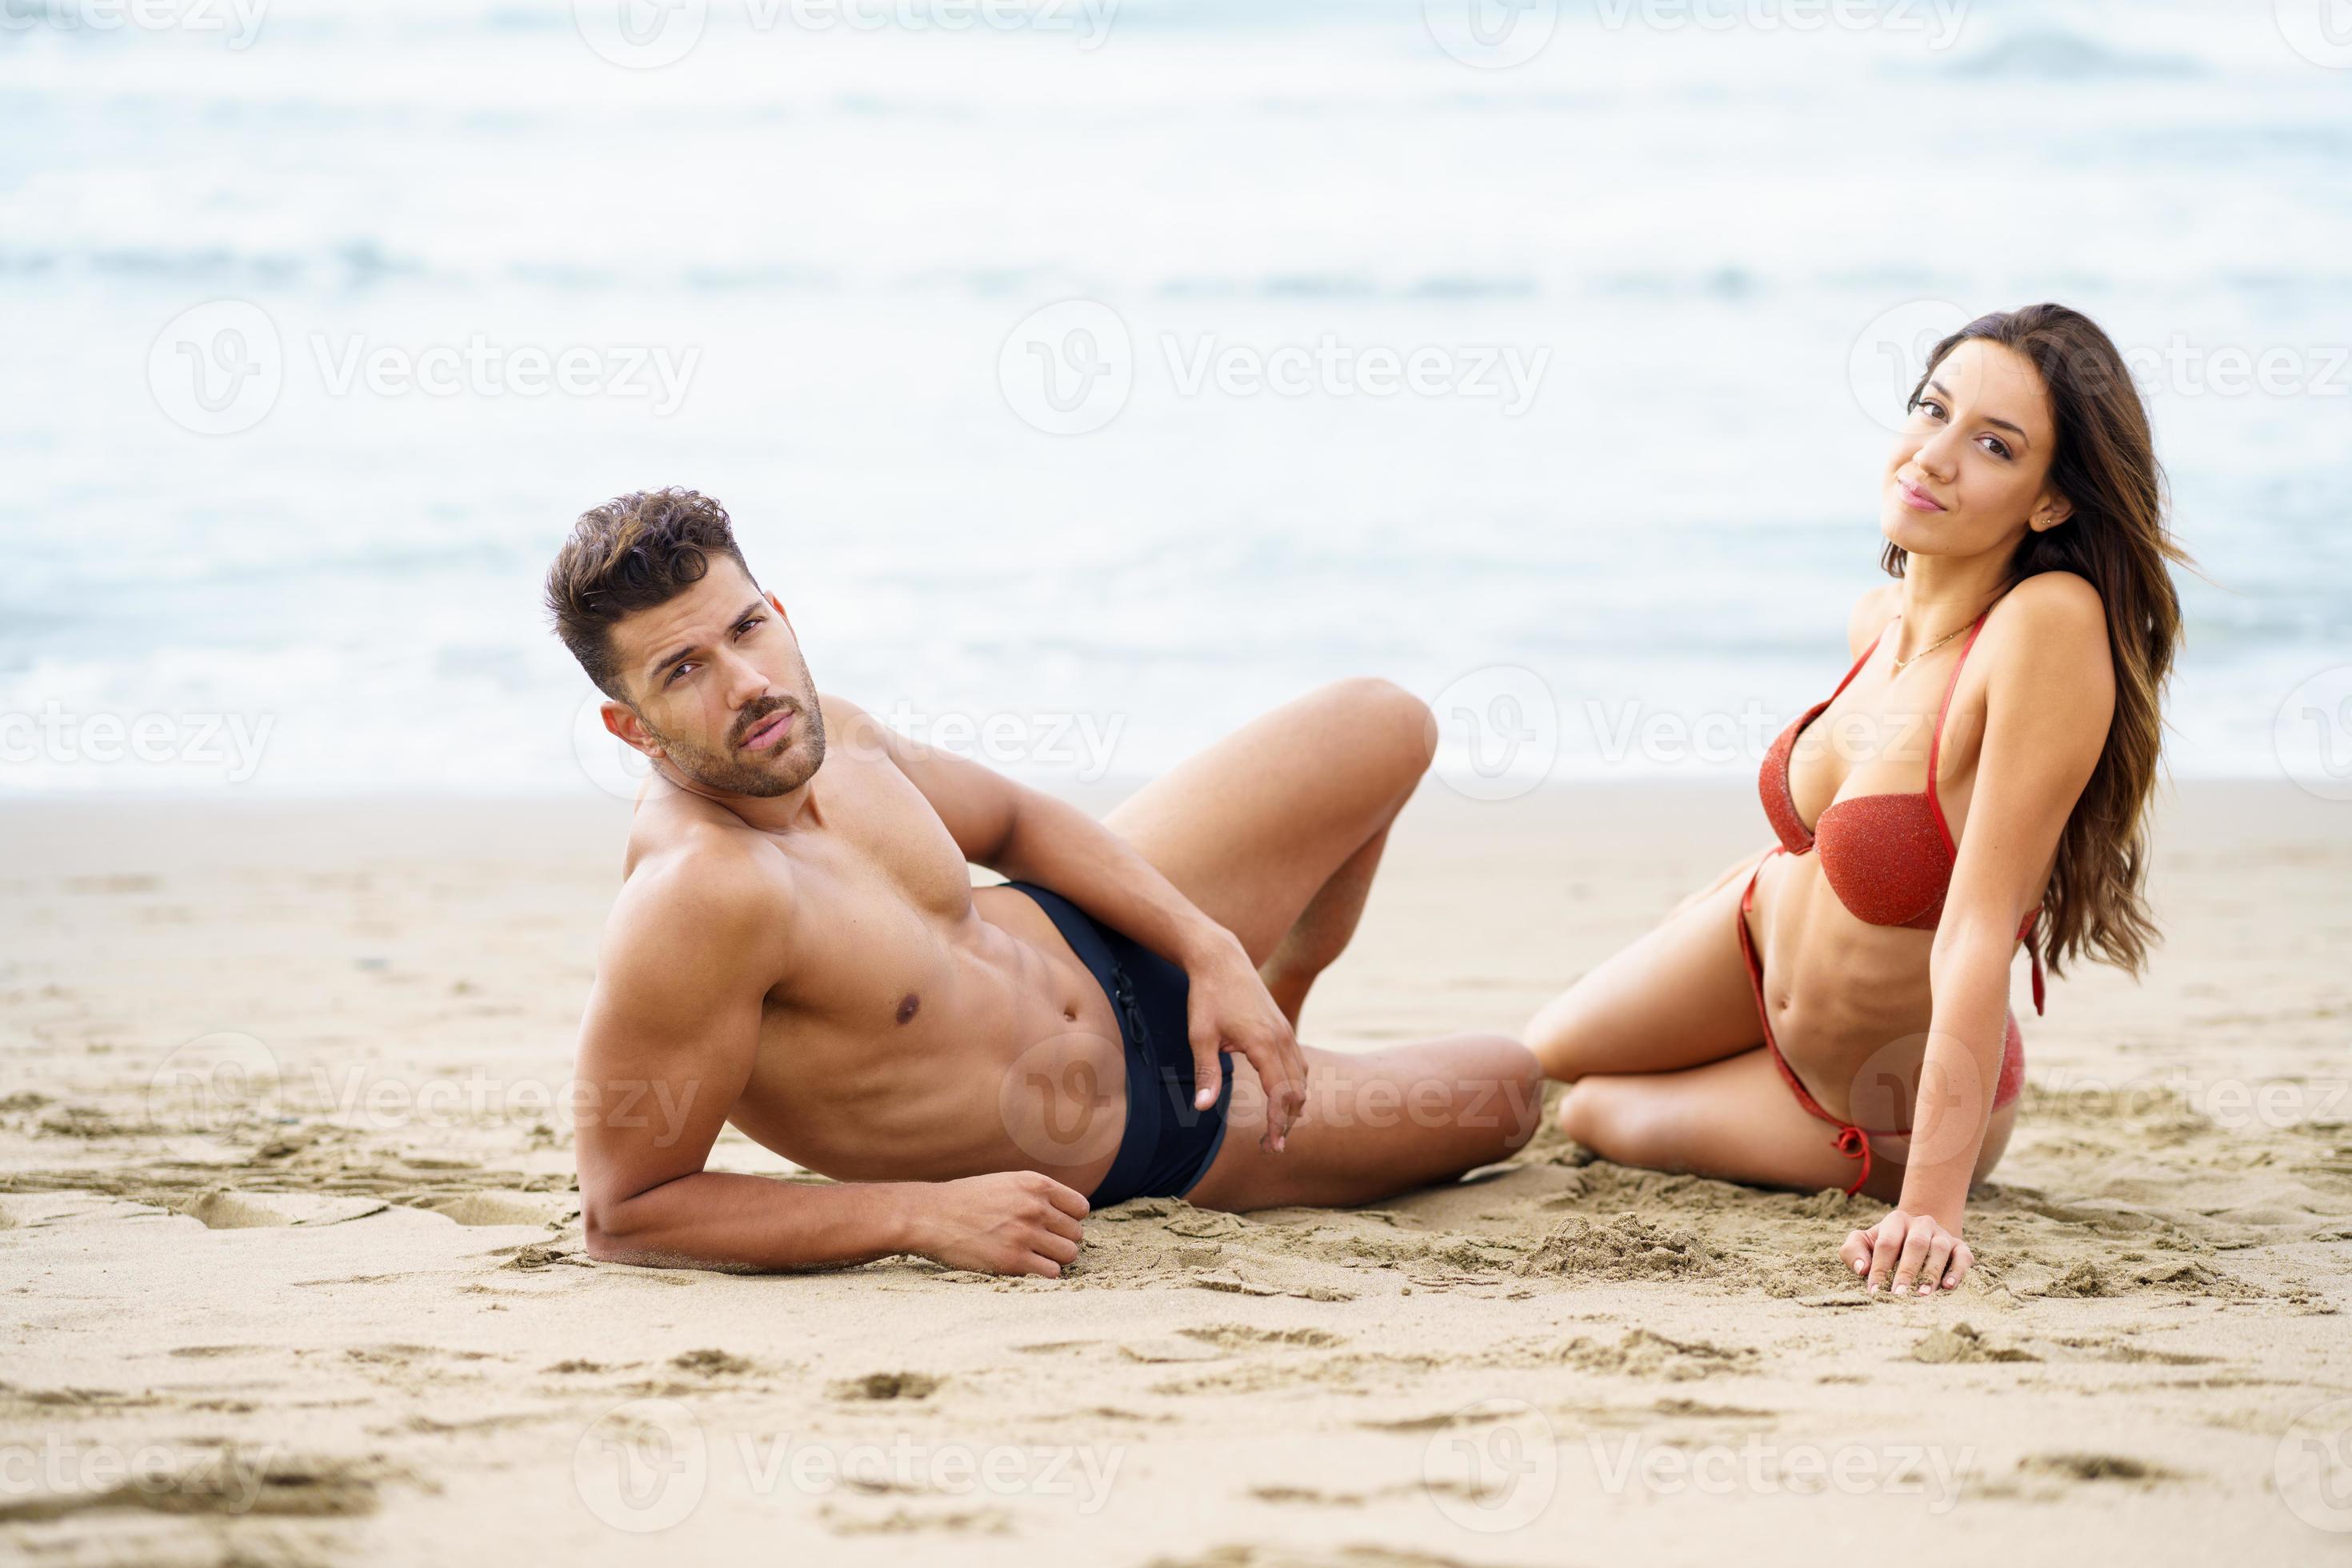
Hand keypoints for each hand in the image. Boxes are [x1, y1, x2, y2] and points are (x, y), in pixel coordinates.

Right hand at [913, 1172, 1088, 1277]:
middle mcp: (1034, 1207)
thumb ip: (1037, 1194)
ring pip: (1068, 1254)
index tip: (1055, 1225)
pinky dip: (1044, 1273)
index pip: (1080, 1208)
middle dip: (1062, 1239)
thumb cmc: (968, 1200)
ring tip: (1035, 1255)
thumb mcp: (1006, 1183)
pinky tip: (1027, 1267)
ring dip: (1055, 1257)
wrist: (932, 1216)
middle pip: (1076, 1233)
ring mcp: (1025, 1234)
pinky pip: (1051, 1272)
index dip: (1070, 1219)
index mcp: (1035, 1184)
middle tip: (1041, 1243)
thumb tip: (1068, 1214)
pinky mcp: (1013, 1260)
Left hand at [1182, 932, 1308, 1151]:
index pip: (1280, 1094)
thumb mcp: (1200, 1036)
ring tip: (1278, 1126)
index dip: (1278, 1123)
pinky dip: (1296, 1084)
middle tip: (1271, 1145)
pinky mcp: (1283, 1027)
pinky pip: (1299, 1062)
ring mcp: (1286, 1031)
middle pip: (1297, 1091)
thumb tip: (1202, 1109)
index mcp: (1263, 1044)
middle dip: (1288, 1120)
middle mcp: (1281, 1039)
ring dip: (1294, 1104)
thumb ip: (1206, 1073)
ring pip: (1302, 1077)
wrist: (1221, 959)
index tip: (1272, 1145)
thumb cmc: (1206, 997)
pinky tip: (1284, 1096)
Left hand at [1841, 1208, 1973, 1294]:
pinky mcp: (1960, 1247)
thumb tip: (1862, 1268)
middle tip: (1899, 1295)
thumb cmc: (1886, 1244)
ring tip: (1922, 1294)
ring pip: (1940, 1249)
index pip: (1886, 1243)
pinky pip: (1963, 1257)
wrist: (1919, 1233)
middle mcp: (1922, 1224)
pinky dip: (1957, 1271)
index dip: (1880, 1267)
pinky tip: (1949, 1287)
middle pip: (1915, 1245)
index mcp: (1896, 1221)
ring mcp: (1943, 1234)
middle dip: (1906, 1271)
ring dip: (1931, 1273)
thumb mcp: (1864, 1242)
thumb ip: (1853, 1251)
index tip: (1875, 1291)